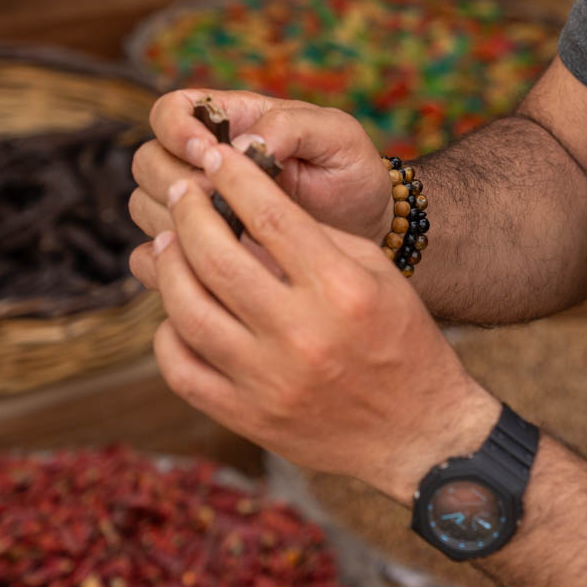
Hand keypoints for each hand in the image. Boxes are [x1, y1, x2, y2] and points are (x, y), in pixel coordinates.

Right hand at [129, 89, 394, 252]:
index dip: (177, 130)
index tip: (209, 152)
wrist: (368, 231)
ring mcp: (197, 209)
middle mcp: (202, 162)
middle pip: (148, 161)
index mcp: (230, 122)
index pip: (170, 111)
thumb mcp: (336, 135)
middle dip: (176, 180)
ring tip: (225, 233)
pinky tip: (209, 269)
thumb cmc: (351, 173)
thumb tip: (241, 145)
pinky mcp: (198, 252)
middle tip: (220, 199)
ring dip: (173, 219)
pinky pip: (153, 257)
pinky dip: (169, 262)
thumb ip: (291, 125)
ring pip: (144, 206)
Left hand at [130, 140, 499, 502]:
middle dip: (189, 211)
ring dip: (168, 265)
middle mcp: (302, 334)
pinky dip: (169, 332)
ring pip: (187, 311)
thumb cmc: (402, 340)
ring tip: (167, 240)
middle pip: (217, 258)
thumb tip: (252, 205)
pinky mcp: (248, 417)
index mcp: (341, 290)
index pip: (271, 217)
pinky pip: (182, 369)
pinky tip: (178, 308)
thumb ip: (318, 239)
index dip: (234, 177)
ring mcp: (269, 380)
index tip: (215, 155)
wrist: (418, 432)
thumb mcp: (378, 275)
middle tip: (180, 189)